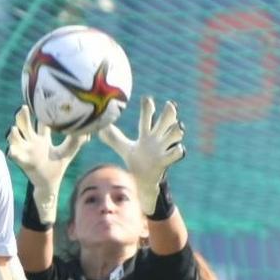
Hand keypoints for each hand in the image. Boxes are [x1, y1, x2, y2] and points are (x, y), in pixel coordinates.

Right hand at [6, 105, 88, 224]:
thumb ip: (76, 141)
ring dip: (13, 134)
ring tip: (13, 129)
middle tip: (23, 107)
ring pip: (16, 138)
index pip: (40, 122)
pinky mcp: (23, 162)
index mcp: (42, 139)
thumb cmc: (57, 167)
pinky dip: (12, 153)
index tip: (42, 103)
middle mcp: (32, 142)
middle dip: (22, 117)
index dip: (40, 113)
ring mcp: (26, 151)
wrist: (50, 184)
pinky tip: (12, 150)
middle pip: (25, 125)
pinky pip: (15, 156)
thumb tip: (88, 131)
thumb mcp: (67, 151)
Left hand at [98, 97, 184, 215]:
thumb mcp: (125, 148)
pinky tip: (179, 148)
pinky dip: (178, 151)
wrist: (144, 181)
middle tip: (169, 104)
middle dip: (169, 112)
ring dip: (176, 130)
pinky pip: (177, 154)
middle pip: (166, 121)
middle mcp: (157, 139)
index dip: (148, 108)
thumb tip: (100, 129)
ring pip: (175, 134)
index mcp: (147, 134)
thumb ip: (114, 138)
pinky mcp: (166, 161)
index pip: (147, 118)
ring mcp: (163, 149)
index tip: (146, 98)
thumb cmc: (137, 161)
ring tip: (177, 127)